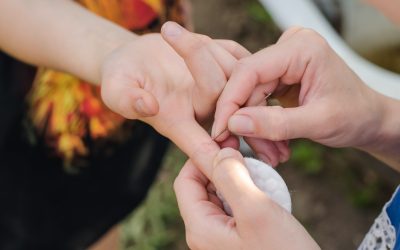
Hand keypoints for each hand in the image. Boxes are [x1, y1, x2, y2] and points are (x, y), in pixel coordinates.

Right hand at [101, 24, 248, 175]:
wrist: (137, 58)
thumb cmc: (123, 78)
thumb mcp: (114, 89)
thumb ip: (126, 100)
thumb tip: (148, 106)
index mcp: (178, 124)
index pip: (201, 148)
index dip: (216, 160)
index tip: (228, 161)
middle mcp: (204, 112)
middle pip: (222, 91)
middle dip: (197, 54)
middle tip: (167, 31)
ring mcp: (220, 92)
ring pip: (235, 70)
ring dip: (205, 44)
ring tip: (174, 36)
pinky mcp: (228, 71)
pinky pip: (240, 56)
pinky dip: (220, 43)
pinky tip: (196, 40)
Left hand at [174, 147, 319, 249]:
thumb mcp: (256, 210)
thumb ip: (232, 176)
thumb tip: (220, 152)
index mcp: (200, 227)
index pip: (186, 181)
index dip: (202, 157)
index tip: (227, 143)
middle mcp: (205, 233)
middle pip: (202, 187)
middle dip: (223, 168)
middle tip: (248, 156)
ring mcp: (221, 237)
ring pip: (220, 195)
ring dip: (239, 180)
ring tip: (262, 174)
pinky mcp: (238, 239)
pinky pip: (236, 208)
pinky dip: (248, 194)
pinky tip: (267, 192)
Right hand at [212, 27, 391, 161]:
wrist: (368, 119)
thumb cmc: (354, 115)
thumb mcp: (317, 122)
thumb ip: (275, 124)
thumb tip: (234, 123)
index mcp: (301, 48)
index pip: (249, 71)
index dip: (230, 102)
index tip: (220, 131)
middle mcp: (288, 48)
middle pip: (246, 85)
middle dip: (246, 122)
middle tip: (253, 152)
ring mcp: (282, 60)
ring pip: (249, 96)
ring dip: (256, 129)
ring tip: (272, 154)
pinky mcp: (279, 75)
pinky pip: (257, 100)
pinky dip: (262, 125)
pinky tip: (274, 144)